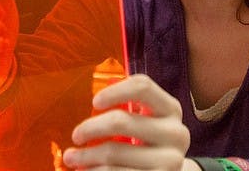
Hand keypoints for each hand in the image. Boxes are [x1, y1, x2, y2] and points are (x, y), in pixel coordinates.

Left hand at [61, 74, 189, 170]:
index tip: (94, 102)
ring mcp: (171, 160)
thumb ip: (127, 109)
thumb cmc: (149, 142)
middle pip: (121, 121)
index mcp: (170, 108)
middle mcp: (175, 133)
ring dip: (86, 156)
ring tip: (72, 158)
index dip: (115, 91)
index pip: (142, 87)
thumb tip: (93, 106)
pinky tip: (88, 170)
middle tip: (76, 135)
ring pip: (114, 152)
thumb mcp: (147, 122)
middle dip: (90, 128)